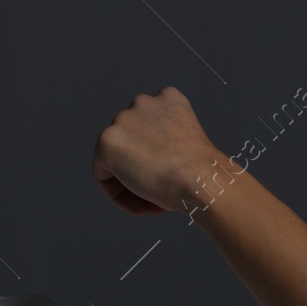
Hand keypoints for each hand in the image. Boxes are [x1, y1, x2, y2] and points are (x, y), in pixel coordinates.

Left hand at [93, 86, 225, 215]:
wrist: (202, 179)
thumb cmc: (204, 171)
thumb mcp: (187, 144)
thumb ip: (164, 142)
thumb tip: (146, 162)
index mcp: (170, 99)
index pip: (150, 130)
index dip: (159, 158)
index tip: (169, 178)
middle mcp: (144, 102)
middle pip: (132, 144)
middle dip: (143, 170)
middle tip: (160, 195)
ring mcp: (123, 120)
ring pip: (116, 160)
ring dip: (132, 184)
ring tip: (152, 205)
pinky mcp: (107, 141)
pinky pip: (102, 175)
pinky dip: (118, 195)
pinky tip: (141, 206)